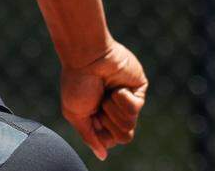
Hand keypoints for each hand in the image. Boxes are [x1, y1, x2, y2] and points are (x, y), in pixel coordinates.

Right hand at [60, 40, 147, 160]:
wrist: (87, 58)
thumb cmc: (77, 82)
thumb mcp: (75, 114)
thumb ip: (89, 136)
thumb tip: (102, 156)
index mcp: (100, 116)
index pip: (110, 141)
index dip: (102, 133)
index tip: (92, 116)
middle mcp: (115, 110)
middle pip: (124, 137)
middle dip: (109, 122)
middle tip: (99, 104)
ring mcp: (128, 100)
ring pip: (130, 124)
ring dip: (113, 109)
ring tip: (106, 92)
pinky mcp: (139, 90)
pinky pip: (135, 109)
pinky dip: (122, 98)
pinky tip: (116, 86)